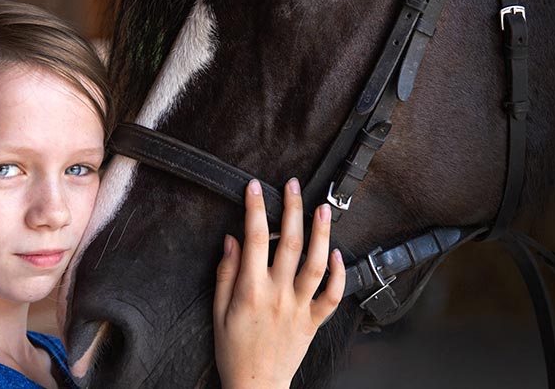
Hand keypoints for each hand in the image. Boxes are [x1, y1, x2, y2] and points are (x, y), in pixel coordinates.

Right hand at [213, 177, 344, 388]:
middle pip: (289, 243)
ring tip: (322, 209)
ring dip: (320, 233)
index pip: (254, 239)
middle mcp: (278, 295)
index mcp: (251, 291)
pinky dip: (338, 273)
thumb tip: (232, 240)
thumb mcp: (217, 311)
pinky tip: (336, 253)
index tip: (256, 187)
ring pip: (315, 264)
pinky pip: (332, 295)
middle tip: (292, 186)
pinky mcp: (314, 320)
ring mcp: (299, 307)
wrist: (255, 385)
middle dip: (291, 209)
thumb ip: (225, 273)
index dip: (256, 209)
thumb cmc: (233, 350)